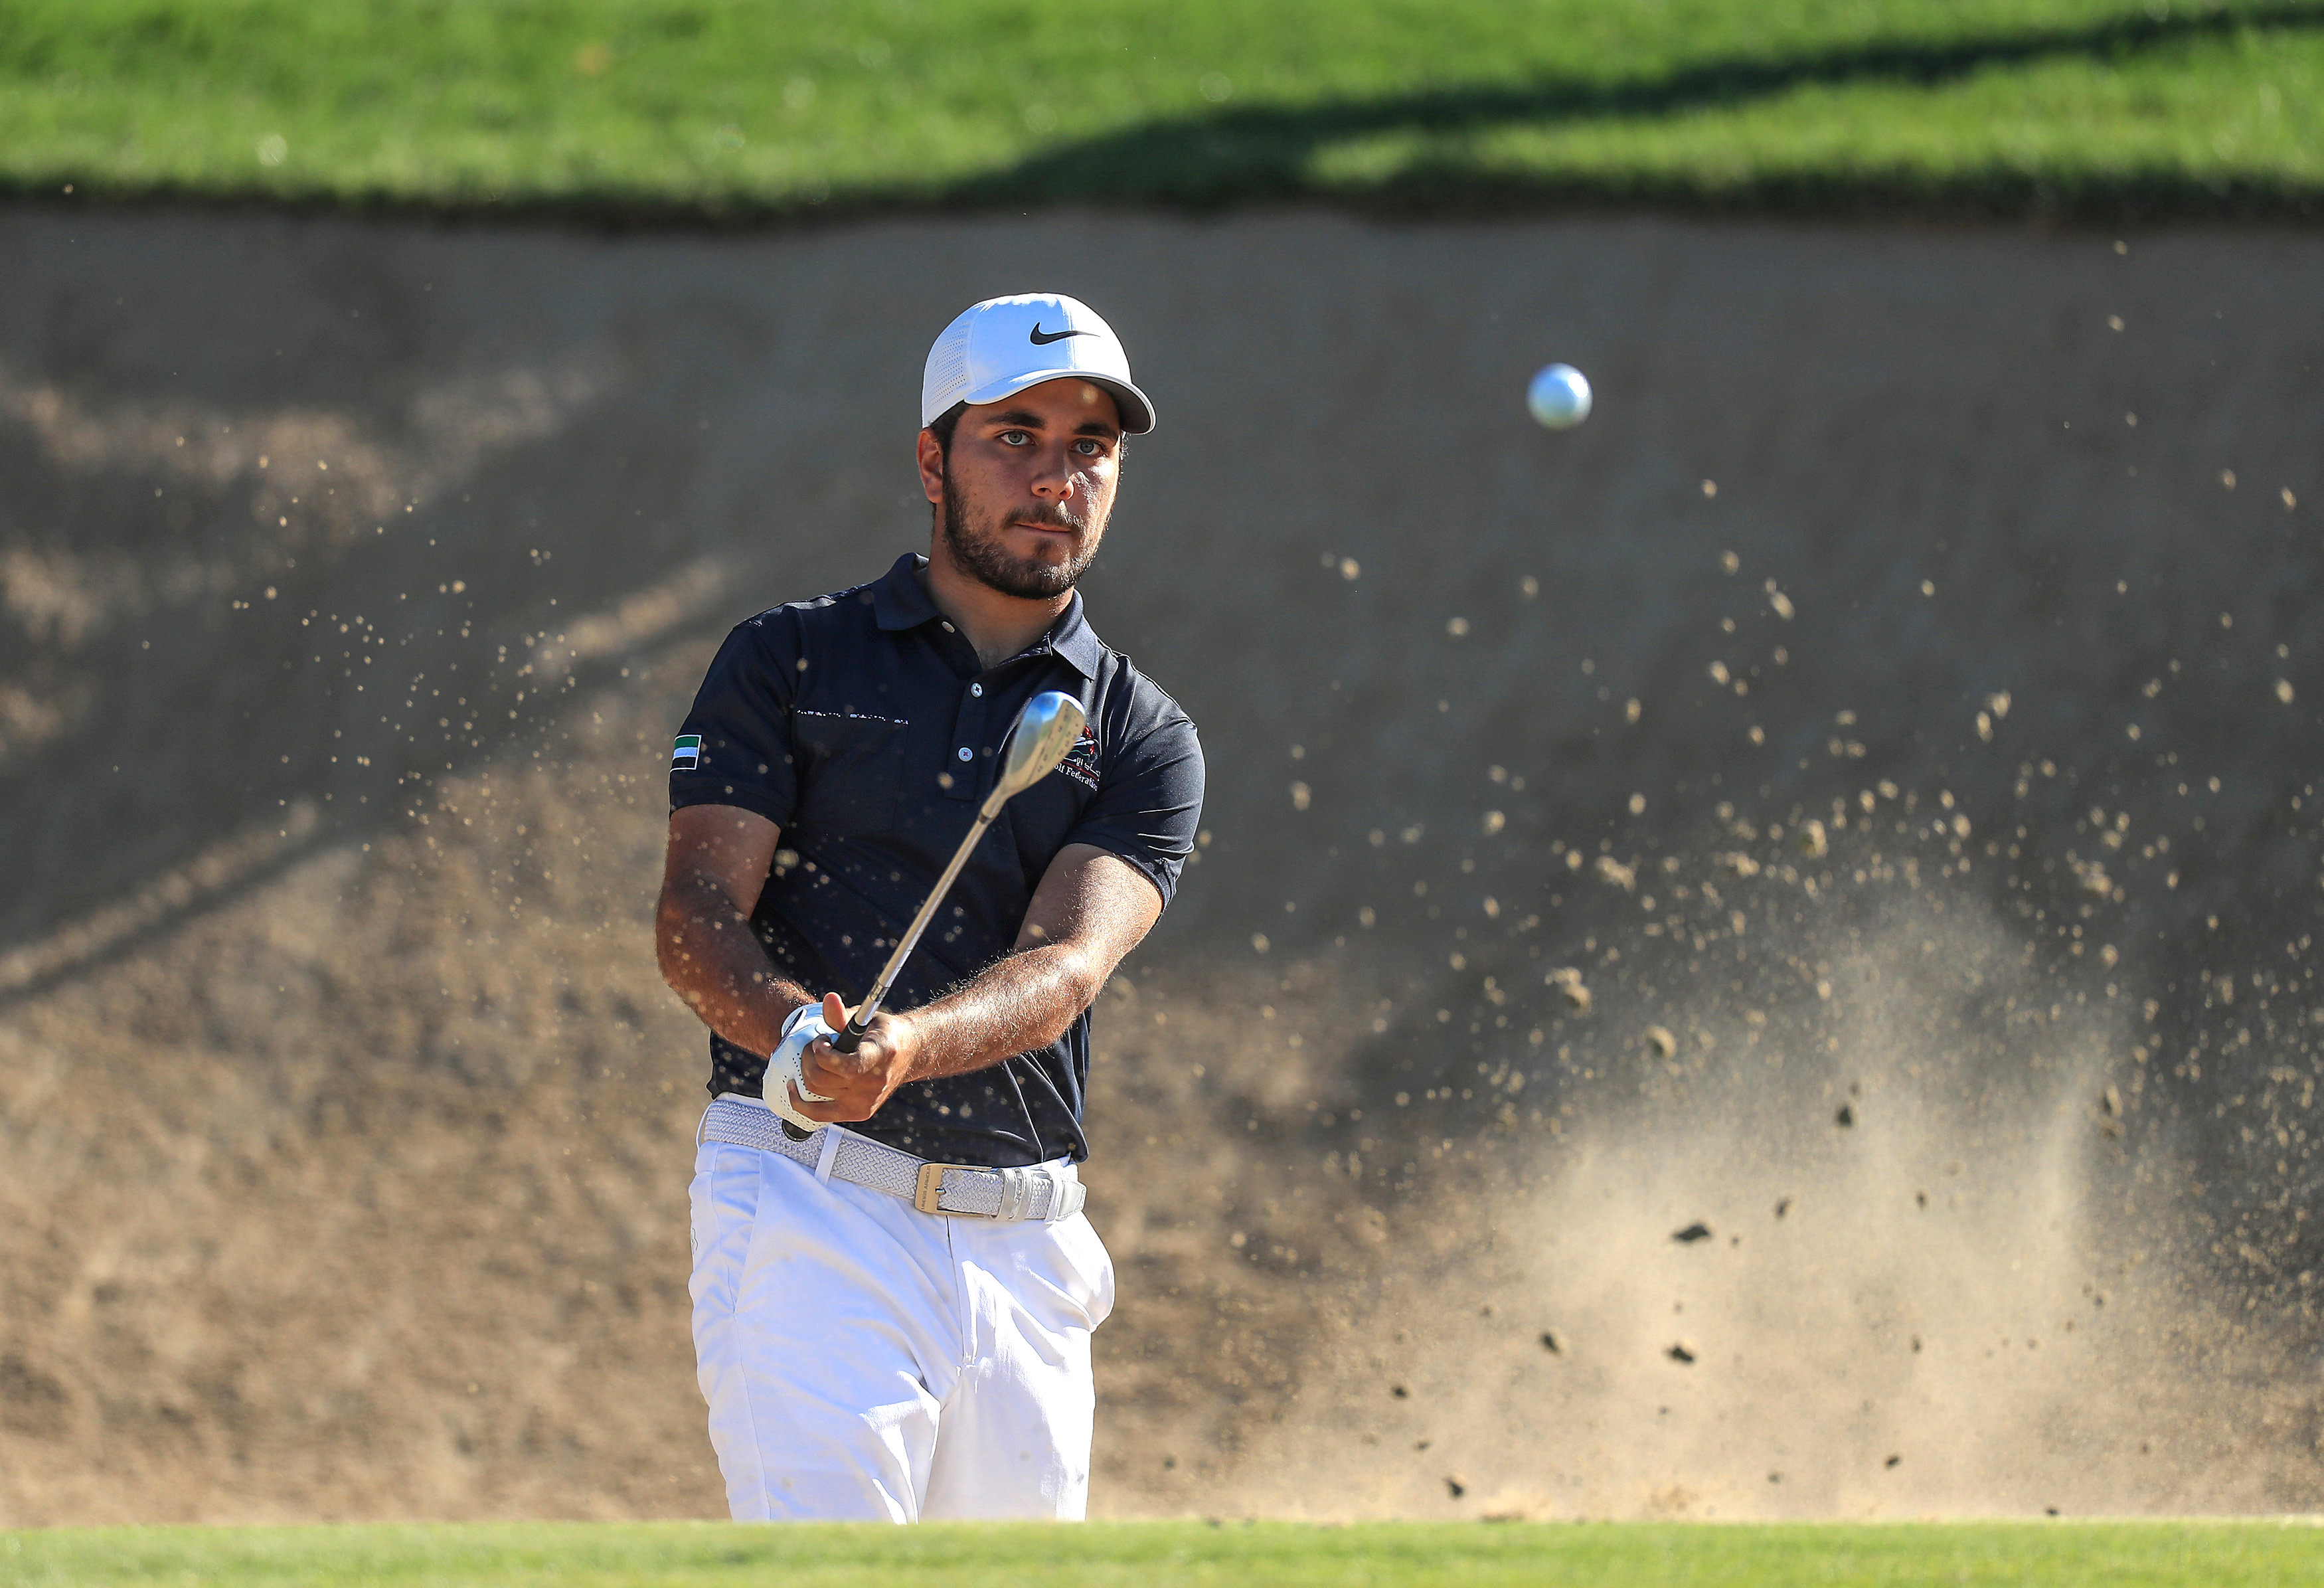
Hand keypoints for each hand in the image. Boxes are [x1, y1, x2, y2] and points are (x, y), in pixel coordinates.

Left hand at [791, 990, 918, 1123]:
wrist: (908, 1054)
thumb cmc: (883, 1034)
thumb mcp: (867, 1019)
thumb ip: (843, 1015)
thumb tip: (829, 999)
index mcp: (881, 1054)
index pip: (847, 1066)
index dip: (823, 1054)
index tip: (821, 1039)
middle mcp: (875, 1083)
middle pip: (822, 1079)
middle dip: (808, 1057)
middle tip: (815, 1045)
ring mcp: (866, 1101)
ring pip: (815, 1093)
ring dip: (804, 1072)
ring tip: (812, 1059)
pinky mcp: (859, 1113)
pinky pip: (818, 1114)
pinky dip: (799, 1103)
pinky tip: (794, 1087)